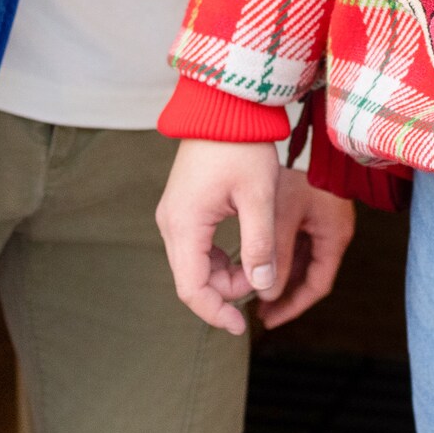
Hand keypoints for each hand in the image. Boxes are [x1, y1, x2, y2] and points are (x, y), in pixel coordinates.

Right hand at [157, 137, 289, 335]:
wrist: (225, 105)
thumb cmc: (243, 146)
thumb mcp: (258, 197)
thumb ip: (260, 244)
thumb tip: (263, 285)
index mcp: (184, 224)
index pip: (191, 288)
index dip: (215, 312)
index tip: (240, 327)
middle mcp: (170, 223)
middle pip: (191, 279)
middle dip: (226, 291)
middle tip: (263, 281)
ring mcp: (174, 215)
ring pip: (194, 265)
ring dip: (224, 274)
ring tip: (259, 263)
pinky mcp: (183, 207)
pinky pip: (196, 247)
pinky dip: (219, 257)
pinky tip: (245, 251)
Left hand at [260, 180, 355, 329]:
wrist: (312, 137)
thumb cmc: (300, 171)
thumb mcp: (284, 215)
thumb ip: (275, 253)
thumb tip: (264, 292)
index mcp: (334, 237)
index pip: (316, 286)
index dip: (292, 306)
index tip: (268, 318)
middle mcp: (332, 233)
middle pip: (309, 277)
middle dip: (284, 295)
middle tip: (258, 312)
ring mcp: (322, 222)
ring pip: (301, 261)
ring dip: (280, 277)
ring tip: (253, 291)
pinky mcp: (311, 211)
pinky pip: (297, 244)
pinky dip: (280, 257)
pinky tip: (257, 261)